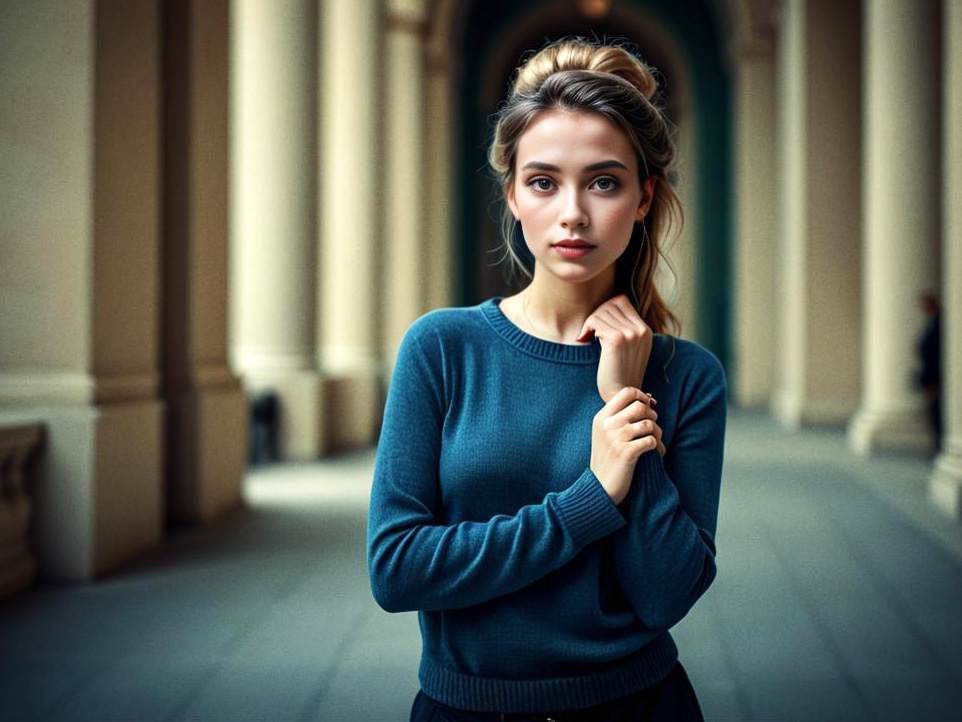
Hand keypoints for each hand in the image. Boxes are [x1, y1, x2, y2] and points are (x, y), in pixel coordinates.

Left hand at [576, 294, 652, 402]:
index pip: (621, 301)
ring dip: (590, 323)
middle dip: (596, 315)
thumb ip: (625, 328)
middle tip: (589, 330)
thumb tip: (606, 306)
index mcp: (645, 330)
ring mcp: (629, 334)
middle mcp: (640, 330)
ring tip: (587, 336)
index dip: (606, 308)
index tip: (598, 323)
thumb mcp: (630, 348)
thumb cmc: (620, 373)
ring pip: (601, 313)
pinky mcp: (616, 340)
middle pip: (610, 305)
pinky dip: (587, 329)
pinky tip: (585, 340)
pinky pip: (595, 323)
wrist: (621, 394)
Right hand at [591, 387, 663, 504]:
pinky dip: (657, 446)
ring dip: (657, 433)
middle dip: (652, 415)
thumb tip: (649, 399)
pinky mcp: (626, 452)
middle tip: (652, 428)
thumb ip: (620, 416)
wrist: (600, 487)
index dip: (642, 396)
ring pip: (649, 423)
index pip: (627, 392)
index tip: (648, 406)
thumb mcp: (605, 433)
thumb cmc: (608, 459)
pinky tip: (654, 453)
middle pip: (640, 406)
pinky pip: (651, 440)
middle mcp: (608, 425)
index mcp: (602, 417)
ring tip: (655, 442)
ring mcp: (616, 438)